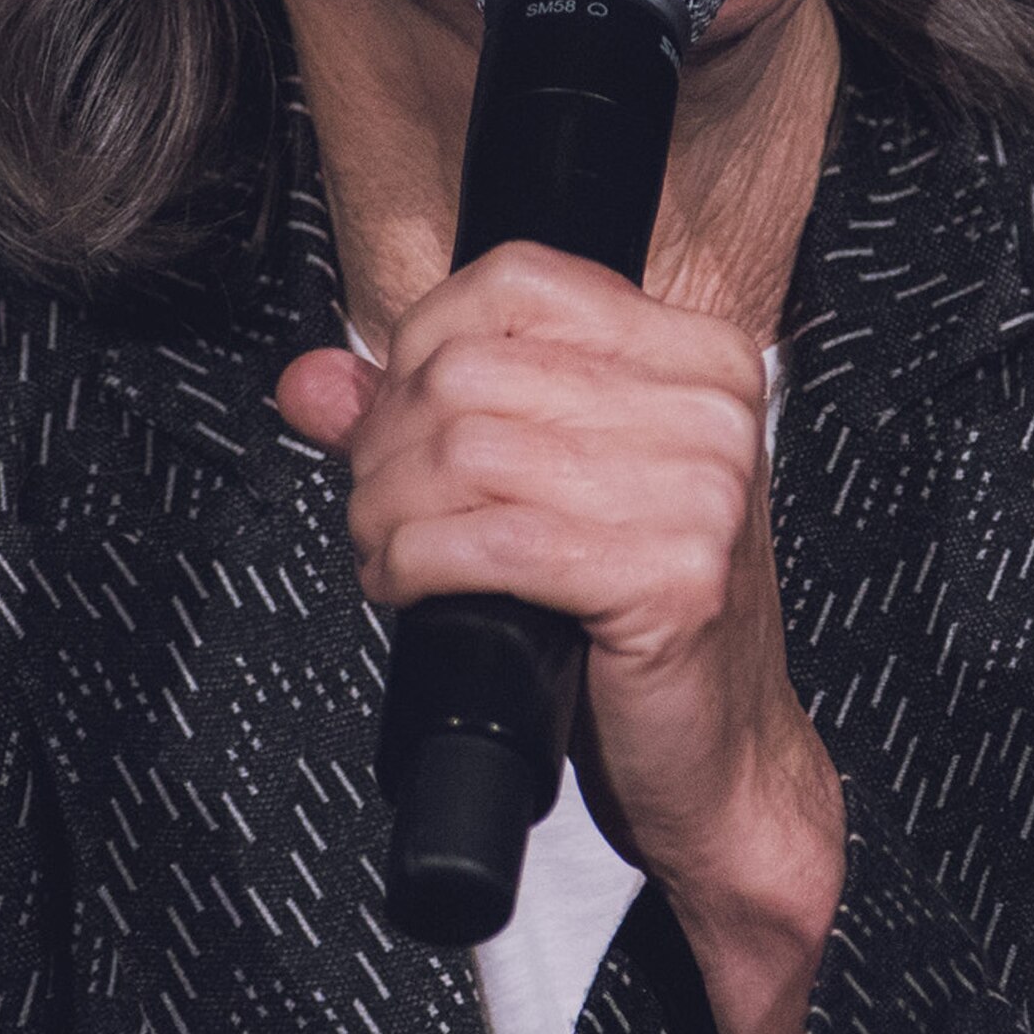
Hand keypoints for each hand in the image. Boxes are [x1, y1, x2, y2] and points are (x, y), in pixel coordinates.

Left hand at [275, 242, 845, 1033]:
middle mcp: (708, 407)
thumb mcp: (542, 479)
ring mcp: (700, 490)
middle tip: (373, 502)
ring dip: (387, 509)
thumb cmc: (634, 610)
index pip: (520, 280)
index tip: (394, 407)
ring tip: (384, 549)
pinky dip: (417, 561)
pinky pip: (489, 540)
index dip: (423, 338)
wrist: (720, 753)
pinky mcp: (671, 578)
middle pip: (473, 368)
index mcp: (695, 354)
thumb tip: (313, 382)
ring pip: (465, 450)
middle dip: (387, 441)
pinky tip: (409, 584)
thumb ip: (427, 412)